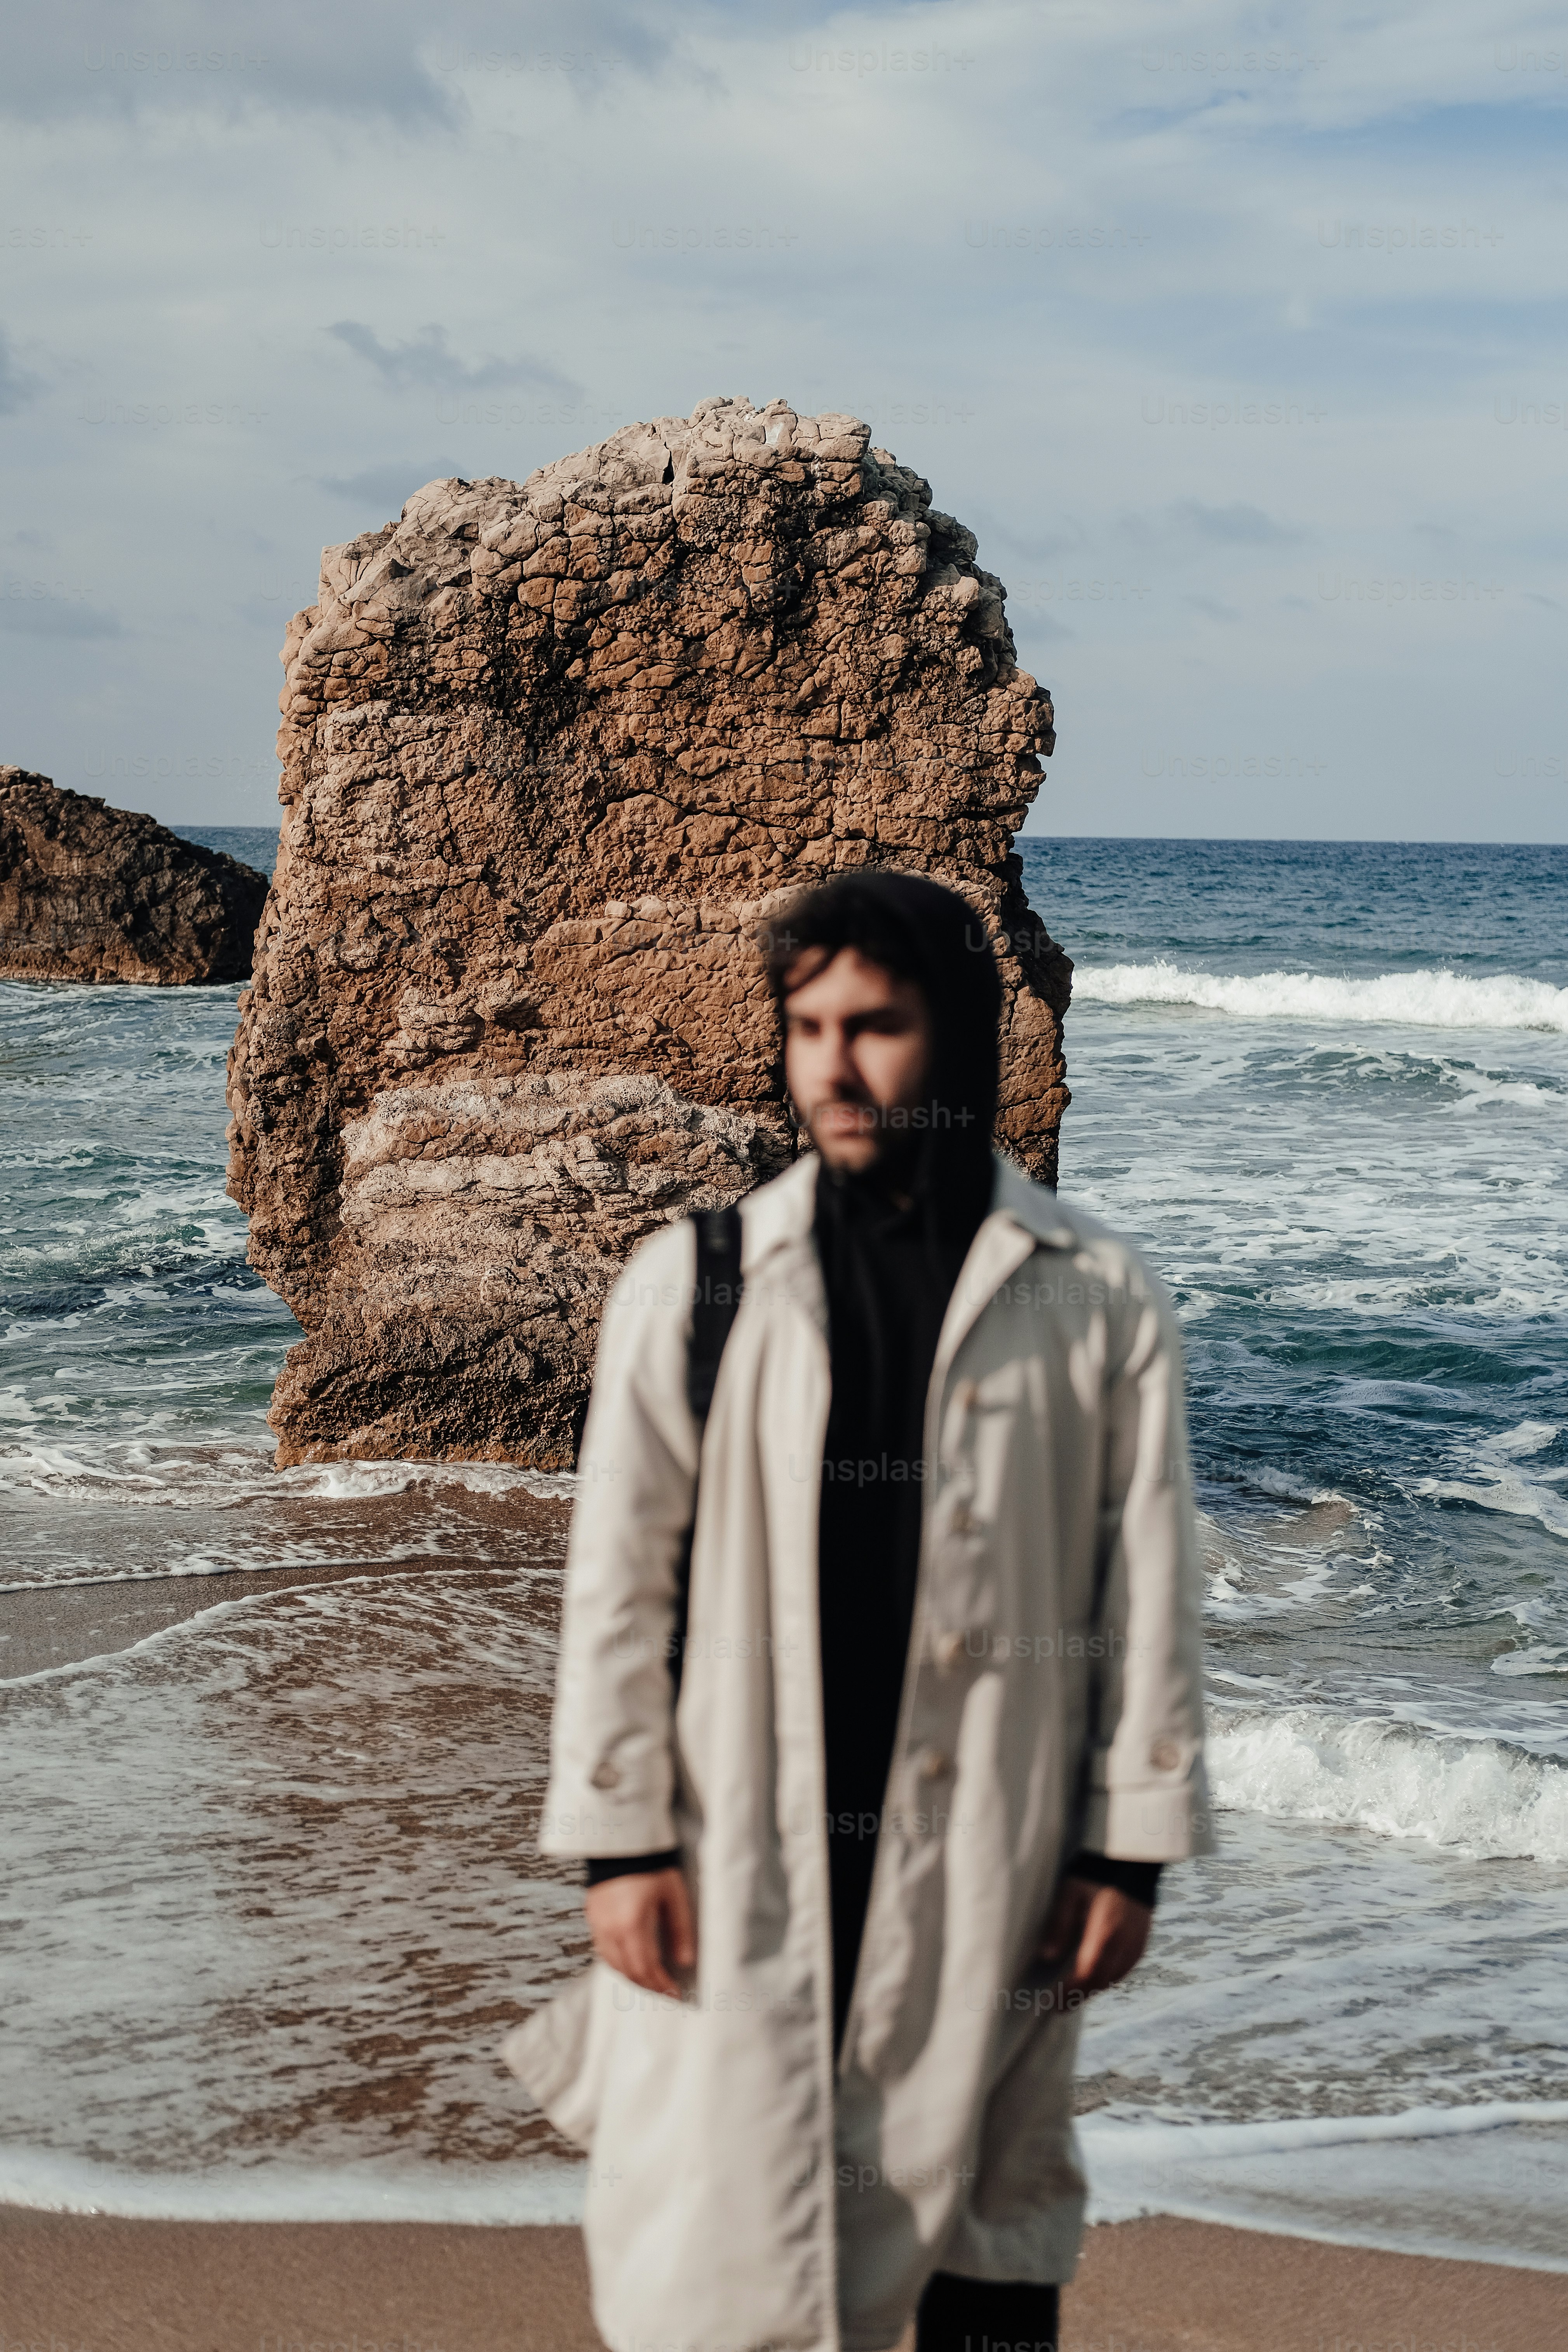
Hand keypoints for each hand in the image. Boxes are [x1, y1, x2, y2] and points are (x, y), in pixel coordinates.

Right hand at [584, 1867, 696, 1997]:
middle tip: (664, 1990)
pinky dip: (618, 1961)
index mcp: (632, 1925)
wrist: (623, 1842)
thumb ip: (680, 1931)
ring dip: (631, 1976)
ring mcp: (597, 1924)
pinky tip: (631, 1960)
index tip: (674, 1993)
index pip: (645, 1968)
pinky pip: (603, 1950)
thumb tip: (685, 1961)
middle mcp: (610, 1930)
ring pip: (612, 1964)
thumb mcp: (673, 1897)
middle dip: (647, 1985)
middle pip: (627, 1971)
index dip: (660, 1985)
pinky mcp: (592, 1917)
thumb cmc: (652, 1867)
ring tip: (650, 1979)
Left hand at [1037, 1875, 1152, 1997]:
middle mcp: (1124, 1945)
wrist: (1130, 1866)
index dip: (1069, 1993)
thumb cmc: (1094, 1877)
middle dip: (1078, 1996)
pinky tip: (1093, 1976)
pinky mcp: (1141, 1946)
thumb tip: (1046, 1956)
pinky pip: (1122, 1971)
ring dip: (1092, 1988)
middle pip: (1099, 1983)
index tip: (1053, 2003)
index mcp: (1105, 1933)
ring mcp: (1136, 1947)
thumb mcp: (1069, 1893)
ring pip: (1112, 1980)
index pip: (1086, 1975)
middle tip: (1059, 2005)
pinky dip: (1106, 1978)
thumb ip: (1058, 1925)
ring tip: (1072, 1993)